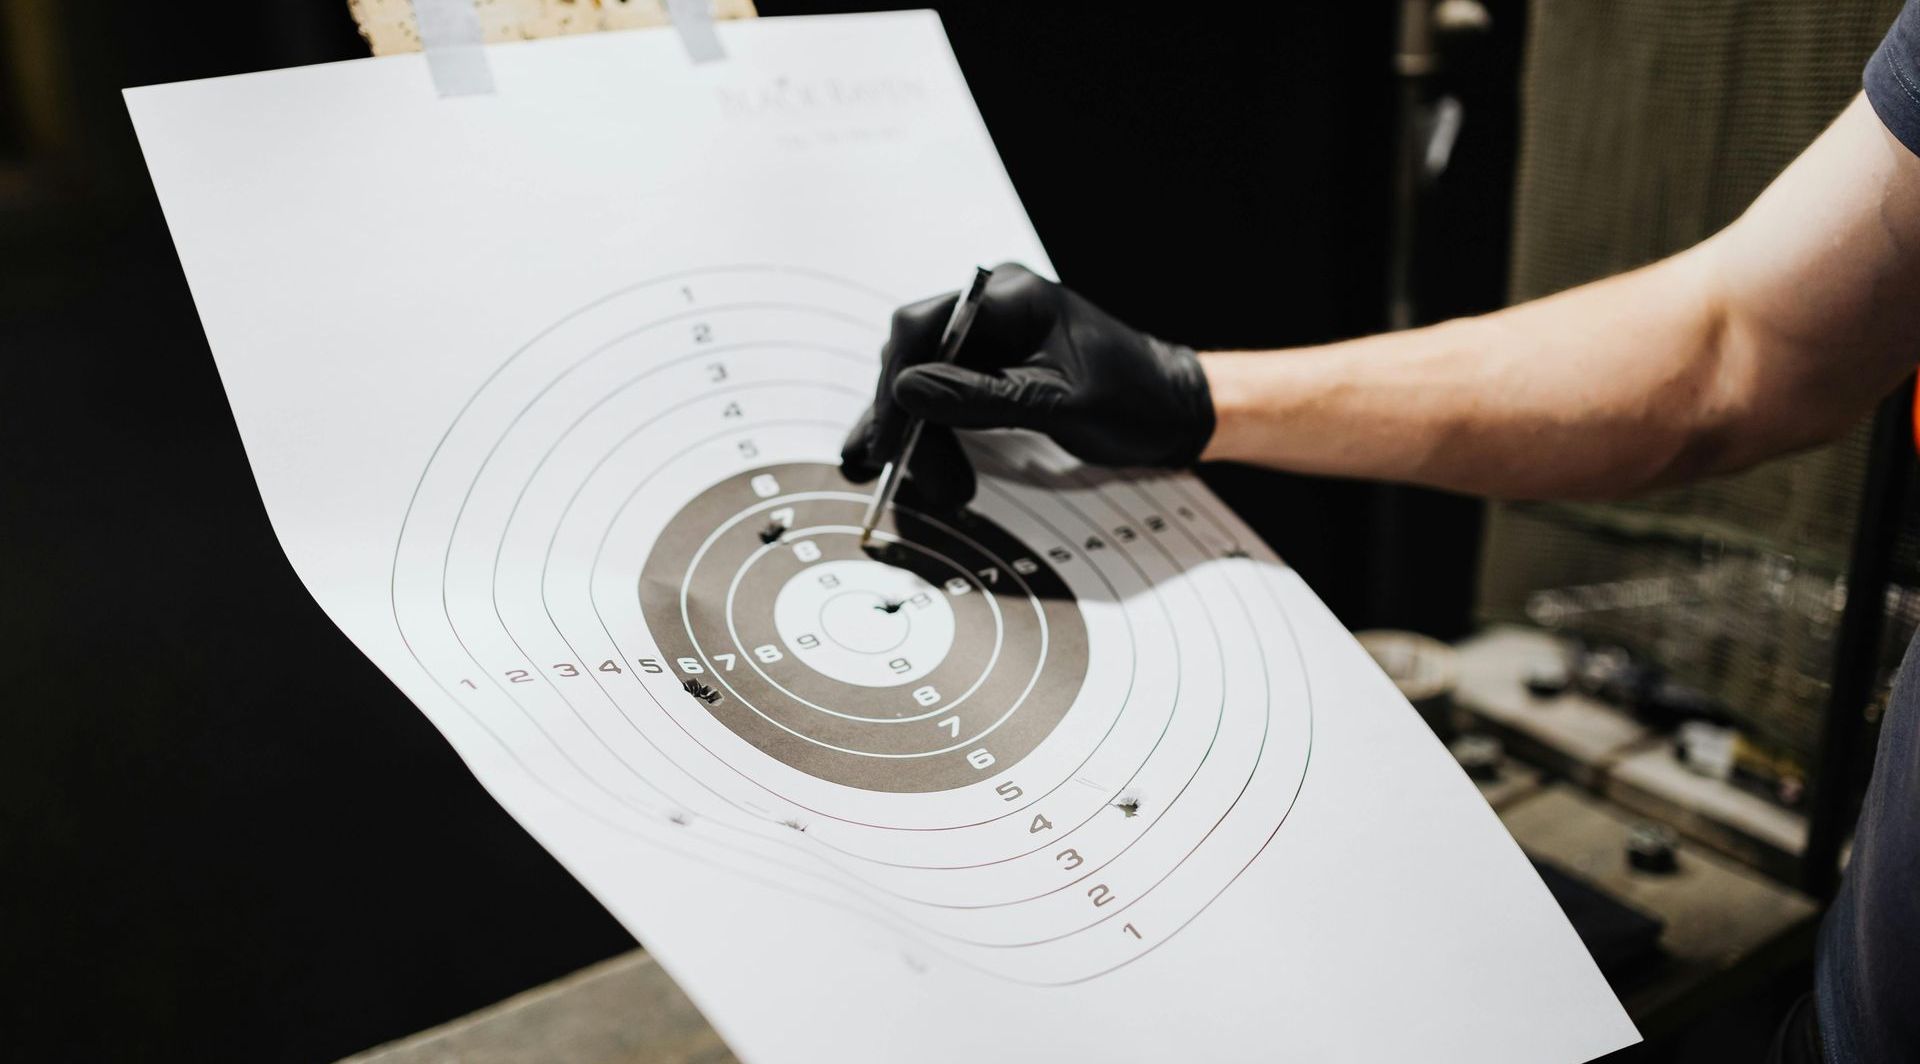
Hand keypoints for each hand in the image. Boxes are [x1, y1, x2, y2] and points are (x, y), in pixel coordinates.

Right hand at [840, 263, 1213, 507]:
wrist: (1175, 410)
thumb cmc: (1136, 399)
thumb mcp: (1060, 404)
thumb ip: (983, 396)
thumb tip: (907, 391)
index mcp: (1013, 298)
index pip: (922, 326)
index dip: (895, 385)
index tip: (889, 442)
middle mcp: (994, 309)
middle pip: (918, 358)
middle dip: (910, 422)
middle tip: (914, 478)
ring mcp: (993, 338)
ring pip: (927, 383)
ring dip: (923, 437)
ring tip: (941, 488)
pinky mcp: (995, 368)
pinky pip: (948, 396)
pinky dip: (937, 434)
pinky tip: (927, 467)